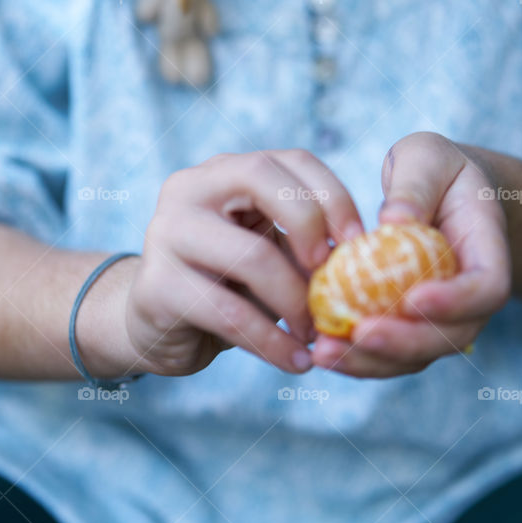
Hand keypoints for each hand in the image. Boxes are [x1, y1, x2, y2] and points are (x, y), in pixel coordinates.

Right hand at [95, 150, 363, 376]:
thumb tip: (366, 258)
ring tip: (317, 336)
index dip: (333, 195)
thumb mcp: (266, 250)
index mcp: (226, 171)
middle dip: (310, 225)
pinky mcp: (157, 285)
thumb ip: (305, 243)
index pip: (290, 161)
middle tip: (333, 276)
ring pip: (250, 256)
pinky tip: (295, 361)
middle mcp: (190, 188)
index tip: (361, 242)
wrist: (155, 322)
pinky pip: (229, 314)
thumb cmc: (226, 283)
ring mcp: (166, 232)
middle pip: (261, 180)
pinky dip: (271, 342)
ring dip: (296, 303)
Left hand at [312, 132, 511, 377]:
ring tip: (324, 352)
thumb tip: (393, 222)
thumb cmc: (434, 170)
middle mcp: (471, 297)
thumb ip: (415, 185)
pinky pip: (388, 355)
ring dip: (371, 362)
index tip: (412, 299)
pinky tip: (319, 349)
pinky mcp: (409, 328)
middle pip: (452, 337)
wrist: (440, 193)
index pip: (487, 288)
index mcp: (487, 251)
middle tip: (358, 334)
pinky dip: (354, 358)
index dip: (455, 302)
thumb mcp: (427, 157)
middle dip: (405, 344)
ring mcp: (442, 319)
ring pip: (416, 357)